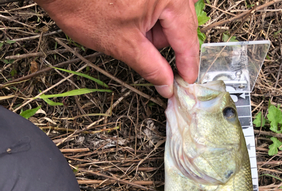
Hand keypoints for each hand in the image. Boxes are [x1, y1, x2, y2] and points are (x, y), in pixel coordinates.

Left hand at [37, 0, 198, 97]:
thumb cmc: (86, 6)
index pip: (186, 38)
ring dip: (156, 31)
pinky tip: (132, 21)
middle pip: (182, 25)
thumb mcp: (124, 45)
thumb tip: (167, 85)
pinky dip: (150, 17)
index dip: (187, 64)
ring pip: (170, 14)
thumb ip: (152, 67)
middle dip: (167, 46)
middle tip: (152, 61)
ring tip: (131, 32)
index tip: (187, 81)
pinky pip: (160, 3)